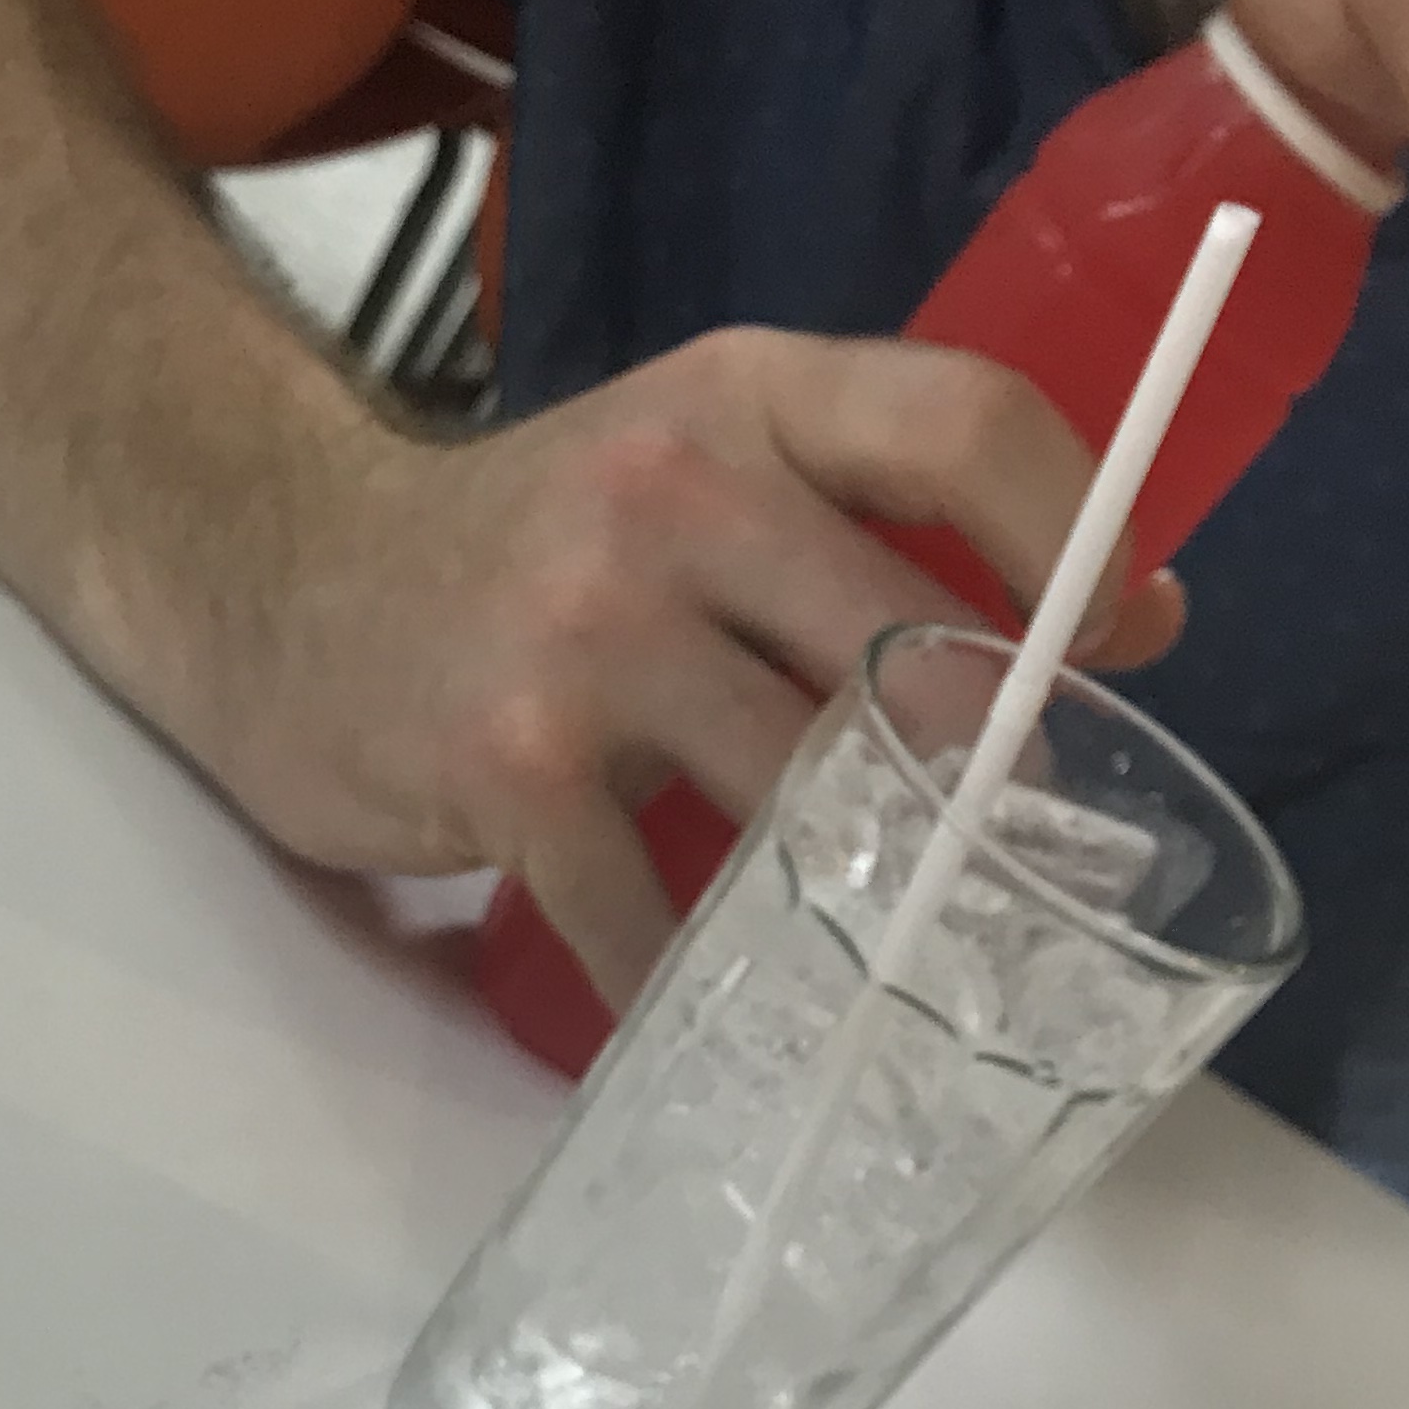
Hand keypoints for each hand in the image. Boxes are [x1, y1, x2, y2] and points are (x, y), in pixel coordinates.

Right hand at [207, 328, 1181, 1010]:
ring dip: (872, 893)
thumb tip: (1128, 620)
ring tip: (902, 949)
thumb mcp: (692, 463)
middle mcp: (671, 490)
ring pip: (807, 788)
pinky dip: (698, 983)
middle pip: (909, 642)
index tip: (1131, 638)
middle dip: (996, 771)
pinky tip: (719, 1011)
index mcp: (744, 398)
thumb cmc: (527, 549)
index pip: (966, 420)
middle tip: (1024, 854)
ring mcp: (586, 631)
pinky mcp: (509, 767)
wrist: (277, 584)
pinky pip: (653, 913)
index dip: (1082, 533)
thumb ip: (870, 517)